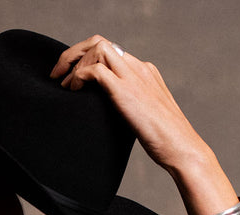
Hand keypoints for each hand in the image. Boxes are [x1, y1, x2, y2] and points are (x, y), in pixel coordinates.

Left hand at [50, 35, 239, 214]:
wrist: (182, 148)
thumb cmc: (164, 142)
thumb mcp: (143, 117)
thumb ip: (128, 108)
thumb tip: (106, 117)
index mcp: (144, 71)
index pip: (110, 50)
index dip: (85, 59)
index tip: (69, 78)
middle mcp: (139, 67)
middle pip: (100, 42)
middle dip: (73, 54)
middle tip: (57, 76)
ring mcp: (133, 76)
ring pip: (96, 48)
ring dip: (73, 63)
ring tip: (62, 85)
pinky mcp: (125, 91)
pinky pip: (95, 70)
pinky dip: (79, 77)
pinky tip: (73, 92)